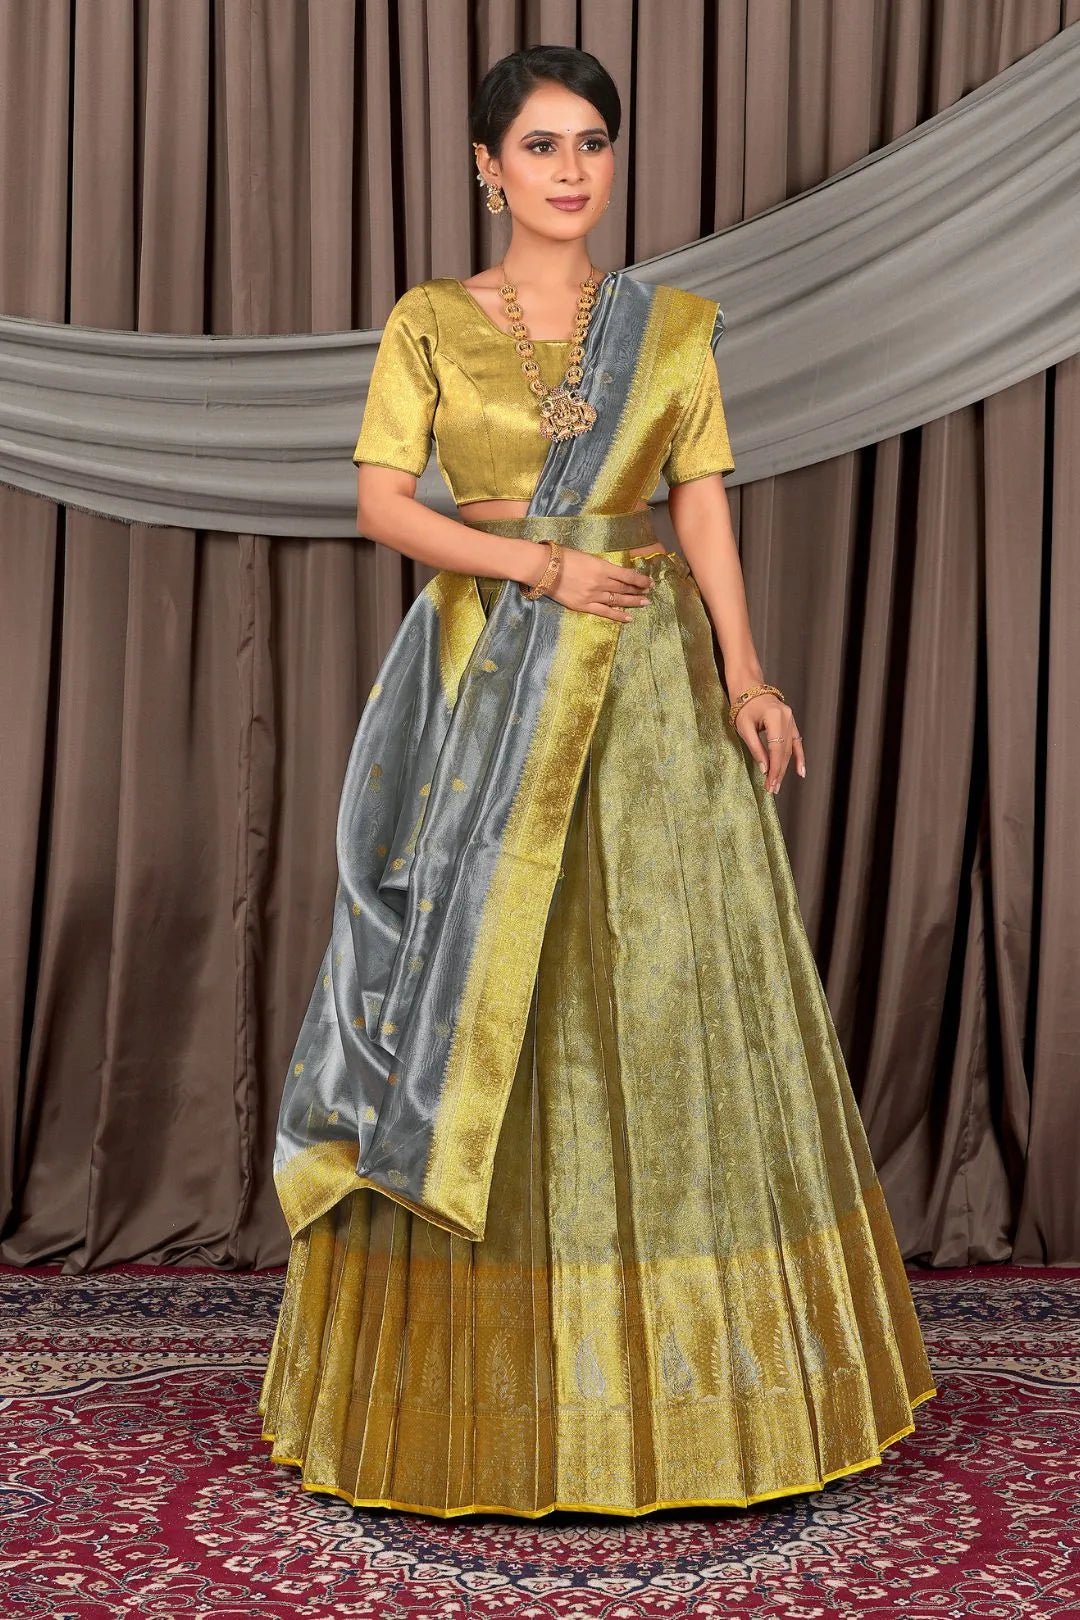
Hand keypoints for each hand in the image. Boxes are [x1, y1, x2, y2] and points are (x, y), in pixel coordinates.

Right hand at [537, 546, 653, 621]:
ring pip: (617, 600)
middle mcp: (600, 582)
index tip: (649, 581)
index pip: (627, 575)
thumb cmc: (562, 557)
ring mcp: (593, 595)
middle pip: (624, 588)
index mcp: (602, 567)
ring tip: (644, 603)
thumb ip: (600, 566)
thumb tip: (613, 573)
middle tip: (649, 592)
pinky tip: (629, 617)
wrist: (543, 568)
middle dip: (638, 590)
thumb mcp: (586, 556)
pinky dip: (618, 615)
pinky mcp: (584, 606)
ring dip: (633, 602)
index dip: (640, 579)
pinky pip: (605, 612)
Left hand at [734, 692, 805, 792]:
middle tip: (772, 788)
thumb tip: (765, 768)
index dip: (774, 768)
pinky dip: (799, 757)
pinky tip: (800, 771)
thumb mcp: (744, 728)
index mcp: (775, 717)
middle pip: (784, 751)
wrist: (749, 688)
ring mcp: (791, 720)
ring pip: (790, 749)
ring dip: (785, 768)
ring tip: (778, 783)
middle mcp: (787, 718)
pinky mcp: (791, 723)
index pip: (776, 749)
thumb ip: (755, 748)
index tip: (770, 783)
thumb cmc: (743, 706)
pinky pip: (797, 742)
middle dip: (779, 771)